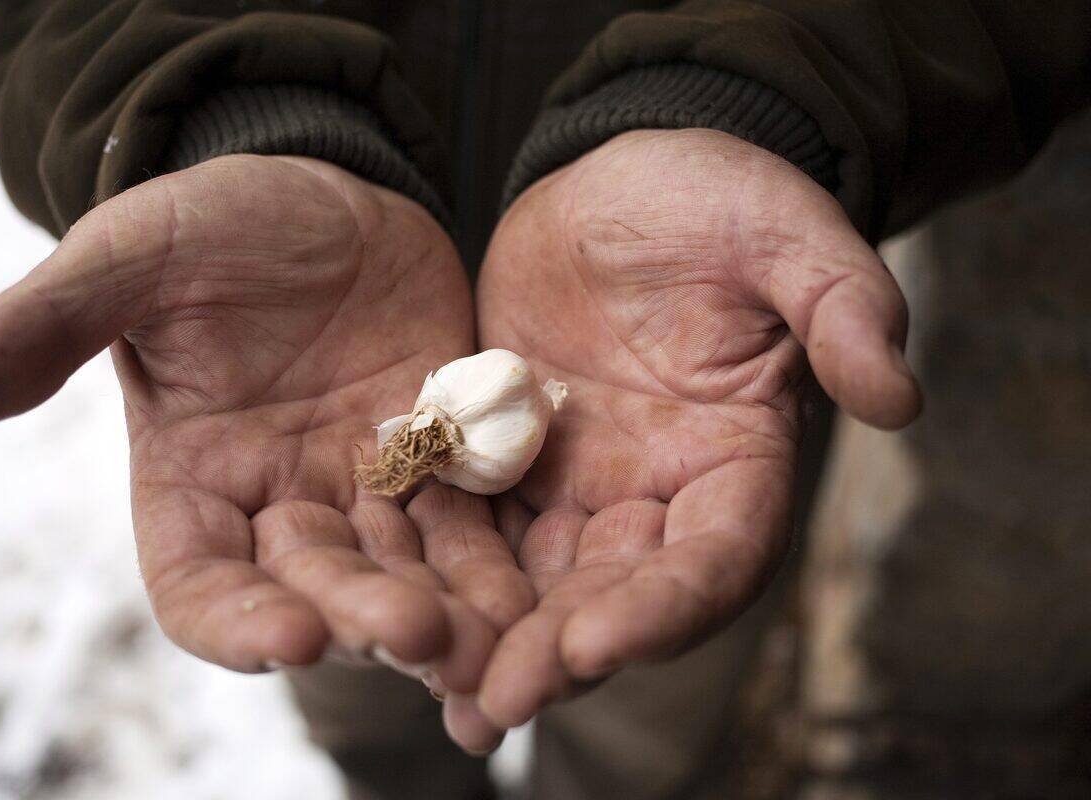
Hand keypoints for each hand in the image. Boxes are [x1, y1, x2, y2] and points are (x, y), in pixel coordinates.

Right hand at [0, 156, 533, 698]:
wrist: (320, 191)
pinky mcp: (444, 455)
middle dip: (363, 615)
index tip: (285, 639)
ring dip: (452, 611)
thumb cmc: (209, 223)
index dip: (234, 621)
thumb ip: (47, 324)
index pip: (199, 585)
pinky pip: (476, 516)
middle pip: (317, 587)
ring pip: (408, 568)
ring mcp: (369, 485)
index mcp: (193, 481)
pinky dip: (504, 553)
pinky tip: (547, 586)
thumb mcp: (128, 257)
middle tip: (418, 637)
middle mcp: (282, 503)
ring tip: (498, 646)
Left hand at [463, 129, 920, 738]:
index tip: (597, 643)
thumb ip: (842, 307)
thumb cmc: (713, 200)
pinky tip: (387, 603)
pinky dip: (437, 565)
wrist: (616, 181)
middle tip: (495, 703)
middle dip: (561, 649)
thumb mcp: (784, 234)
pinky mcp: (506, 458)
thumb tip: (900, 399)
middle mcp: (658, 489)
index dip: (665, 606)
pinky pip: (469, 522)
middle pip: (617, 591)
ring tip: (439, 693)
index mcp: (737, 457)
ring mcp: (578, 481)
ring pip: (537, 578)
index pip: (717, 555)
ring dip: (492, 635)